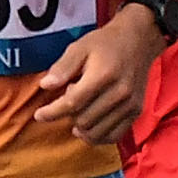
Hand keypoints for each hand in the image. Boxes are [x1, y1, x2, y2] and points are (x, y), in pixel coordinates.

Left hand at [35, 11, 165, 142]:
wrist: (138, 41)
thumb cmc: (105, 44)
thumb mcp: (79, 47)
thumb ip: (62, 67)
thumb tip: (45, 85)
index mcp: (103, 75)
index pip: (73, 103)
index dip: (52, 112)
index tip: (39, 115)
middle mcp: (119, 93)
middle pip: (83, 120)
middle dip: (68, 115)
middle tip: (69, 98)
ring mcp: (130, 104)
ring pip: (96, 132)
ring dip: (80, 127)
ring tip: (80, 109)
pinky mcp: (136, 112)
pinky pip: (113, 136)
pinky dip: (97, 136)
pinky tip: (88, 126)